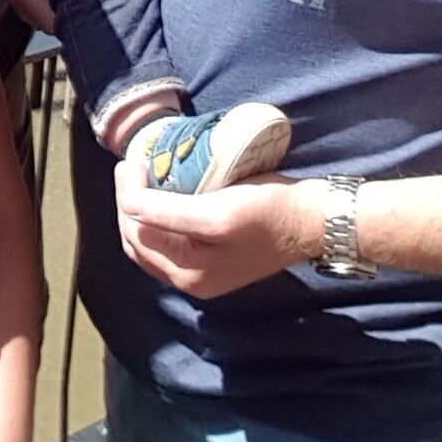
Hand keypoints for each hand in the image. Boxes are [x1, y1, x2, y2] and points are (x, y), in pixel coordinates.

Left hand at [116, 149, 326, 298]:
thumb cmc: (269, 212)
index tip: (131, 162)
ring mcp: (204, 269)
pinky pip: (174, 236)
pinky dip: (162, 214)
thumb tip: (129, 203)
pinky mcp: (215, 254)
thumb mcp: (216, 212)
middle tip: (132, 165)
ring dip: (144, 208)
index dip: (127, 197)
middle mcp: (192, 279)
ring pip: (155, 239)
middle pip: (140, 241)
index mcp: (189, 275)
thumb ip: (168, 214)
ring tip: (144, 175)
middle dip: (130, 203)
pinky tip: (165, 191)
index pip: (137, 235)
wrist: (314, 219)